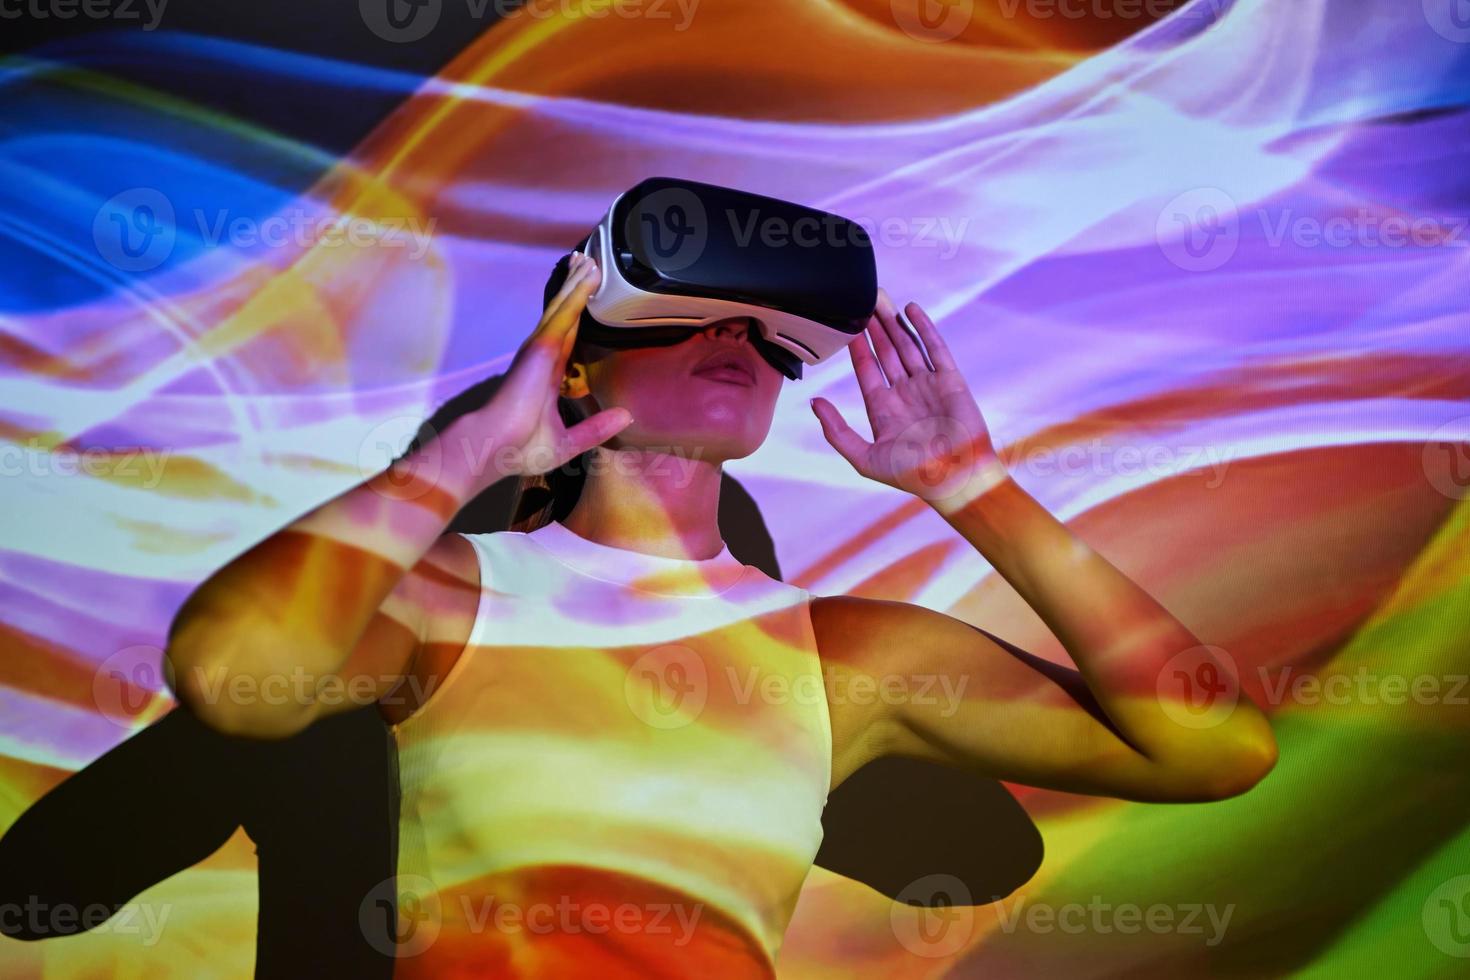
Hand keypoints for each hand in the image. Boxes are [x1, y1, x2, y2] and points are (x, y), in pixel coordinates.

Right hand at [465, 252, 631, 481]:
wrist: (495, 447)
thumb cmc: (521, 449)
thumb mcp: (569, 442)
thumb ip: (596, 428)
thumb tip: (625, 416)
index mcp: (547, 377)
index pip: (567, 339)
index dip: (576, 316)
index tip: (583, 298)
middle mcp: (542, 358)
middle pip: (565, 316)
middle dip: (575, 289)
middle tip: (588, 261)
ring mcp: (540, 349)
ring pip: (564, 308)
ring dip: (577, 283)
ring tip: (589, 259)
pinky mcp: (541, 347)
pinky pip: (563, 315)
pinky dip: (576, 295)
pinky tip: (587, 276)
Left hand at [810, 289, 1007, 512]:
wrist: (955, 479)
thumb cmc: (912, 475)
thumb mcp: (864, 457)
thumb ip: (836, 431)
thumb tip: (814, 402)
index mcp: (883, 409)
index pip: (866, 369)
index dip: (857, 346)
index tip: (846, 324)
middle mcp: (904, 393)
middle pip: (886, 351)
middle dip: (874, 327)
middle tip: (862, 301)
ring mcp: (928, 384)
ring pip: (908, 345)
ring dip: (894, 322)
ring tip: (881, 299)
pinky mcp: (950, 380)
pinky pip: (935, 348)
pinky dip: (923, 328)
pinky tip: (910, 310)